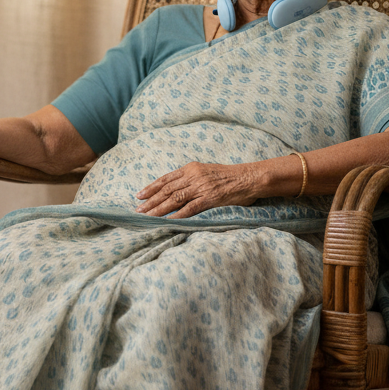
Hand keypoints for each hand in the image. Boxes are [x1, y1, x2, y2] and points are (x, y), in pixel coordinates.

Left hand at [135, 162, 260, 217]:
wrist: (250, 177)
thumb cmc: (230, 176)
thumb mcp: (206, 172)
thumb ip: (191, 178)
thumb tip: (176, 189)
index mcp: (191, 168)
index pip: (166, 179)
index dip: (151, 187)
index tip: (139, 195)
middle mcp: (193, 176)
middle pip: (167, 190)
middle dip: (150, 201)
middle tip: (138, 210)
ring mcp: (201, 187)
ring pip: (174, 199)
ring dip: (159, 209)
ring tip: (147, 217)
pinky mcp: (210, 198)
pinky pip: (190, 208)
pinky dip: (178, 215)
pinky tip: (168, 221)